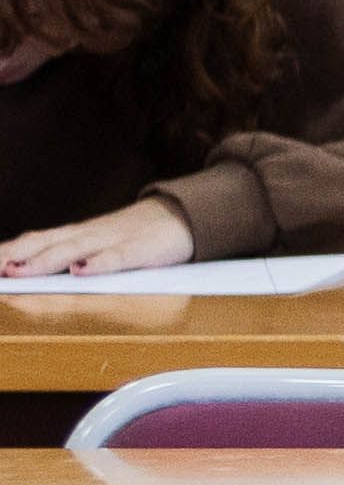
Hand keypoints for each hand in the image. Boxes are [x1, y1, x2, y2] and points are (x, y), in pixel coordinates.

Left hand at [0, 197, 198, 277]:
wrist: (185, 214)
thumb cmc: (135, 233)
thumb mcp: (96, 242)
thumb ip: (66, 253)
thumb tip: (24, 267)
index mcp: (76, 235)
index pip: (33, 241)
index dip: (7, 251)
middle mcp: (88, 235)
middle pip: (44, 244)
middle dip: (13, 257)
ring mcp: (114, 240)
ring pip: (73, 250)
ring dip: (43, 261)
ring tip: (17, 271)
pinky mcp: (142, 249)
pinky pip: (118, 257)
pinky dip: (98, 264)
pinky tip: (81, 271)